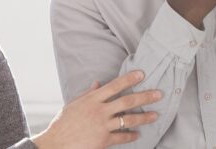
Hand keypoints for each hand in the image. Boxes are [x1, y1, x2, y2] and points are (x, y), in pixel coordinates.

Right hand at [31, 71, 161, 148]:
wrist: (56, 143)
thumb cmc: (63, 123)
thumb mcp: (74, 104)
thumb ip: (88, 94)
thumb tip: (98, 83)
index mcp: (92, 99)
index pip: (114, 86)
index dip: (129, 79)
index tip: (142, 74)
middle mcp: (99, 110)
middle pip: (127, 102)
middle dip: (145, 97)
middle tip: (159, 94)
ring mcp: (102, 126)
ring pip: (128, 120)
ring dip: (144, 118)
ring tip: (156, 115)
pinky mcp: (103, 140)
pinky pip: (121, 137)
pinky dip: (130, 136)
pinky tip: (138, 135)